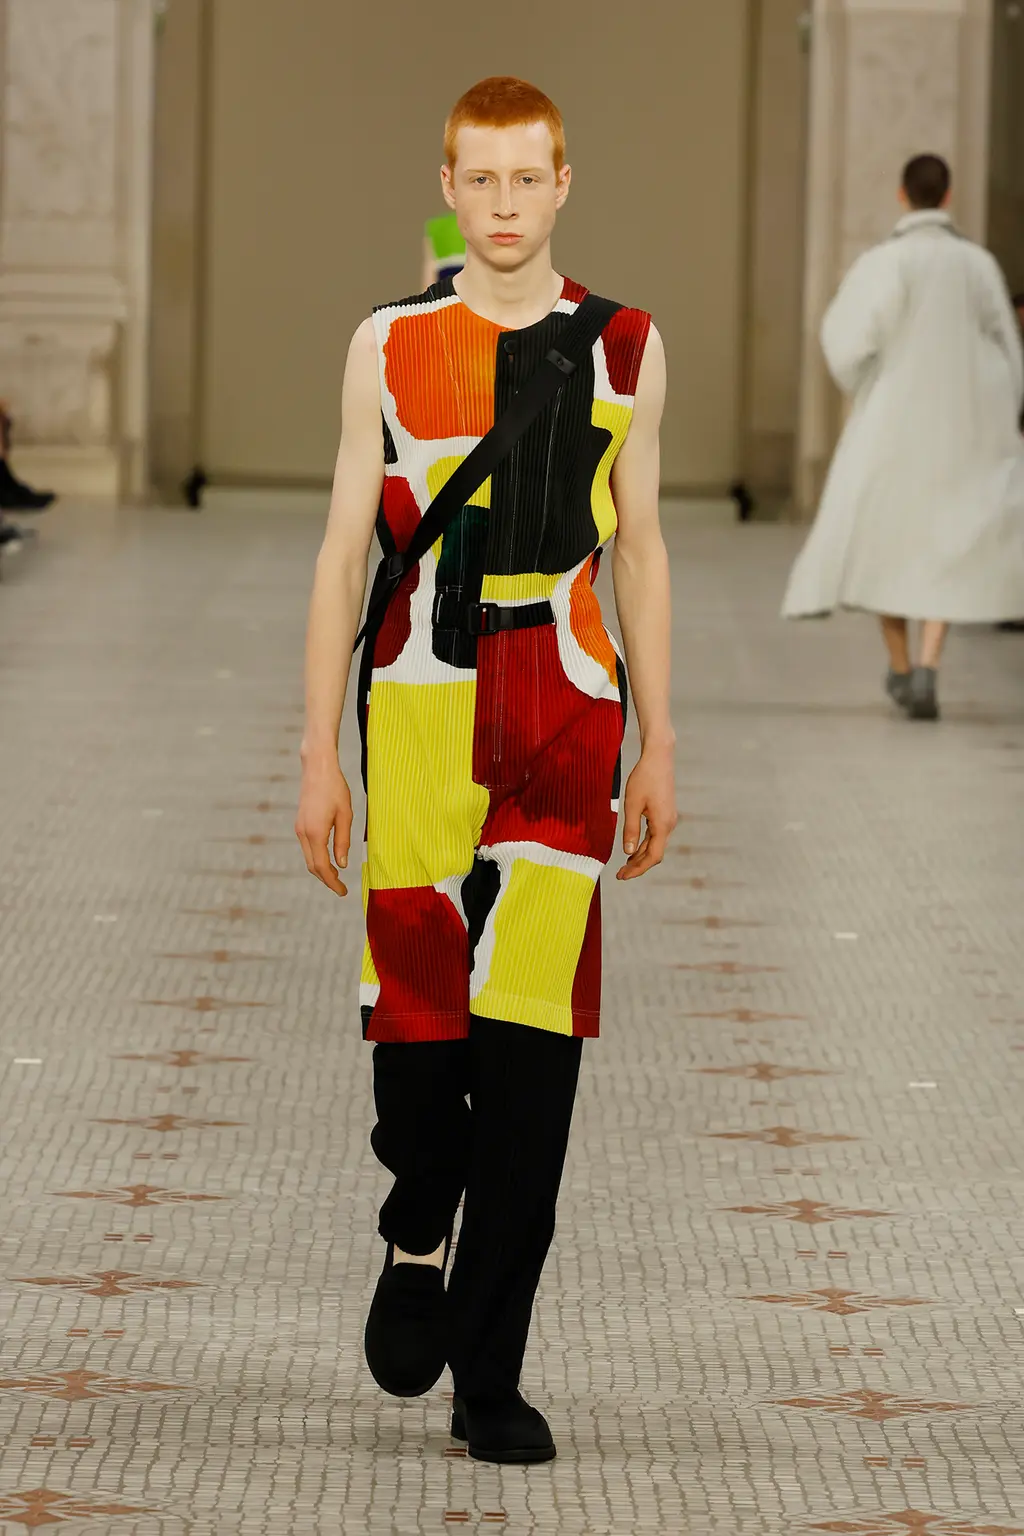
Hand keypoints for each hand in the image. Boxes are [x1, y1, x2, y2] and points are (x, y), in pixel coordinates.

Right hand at [295, 760, 352, 896]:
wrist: (317, 768)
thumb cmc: (335, 789)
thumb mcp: (346, 815)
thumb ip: (343, 841)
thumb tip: (341, 864)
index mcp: (315, 833)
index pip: (322, 867)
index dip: (332, 882)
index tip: (343, 892)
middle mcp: (303, 833)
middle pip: (312, 866)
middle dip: (326, 880)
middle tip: (341, 889)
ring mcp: (299, 829)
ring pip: (308, 858)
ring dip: (321, 870)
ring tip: (337, 876)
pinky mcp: (300, 824)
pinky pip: (308, 848)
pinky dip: (317, 858)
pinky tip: (329, 859)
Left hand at [615, 746, 677, 880]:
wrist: (659, 757)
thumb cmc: (644, 778)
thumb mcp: (632, 804)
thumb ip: (630, 829)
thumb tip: (627, 852)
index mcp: (662, 825)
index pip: (652, 856)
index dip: (637, 869)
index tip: (622, 876)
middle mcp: (669, 824)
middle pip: (655, 854)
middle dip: (638, 866)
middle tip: (620, 874)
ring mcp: (669, 819)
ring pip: (656, 845)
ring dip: (641, 856)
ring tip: (624, 864)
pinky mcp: (666, 813)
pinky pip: (656, 835)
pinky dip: (644, 844)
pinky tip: (633, 847)